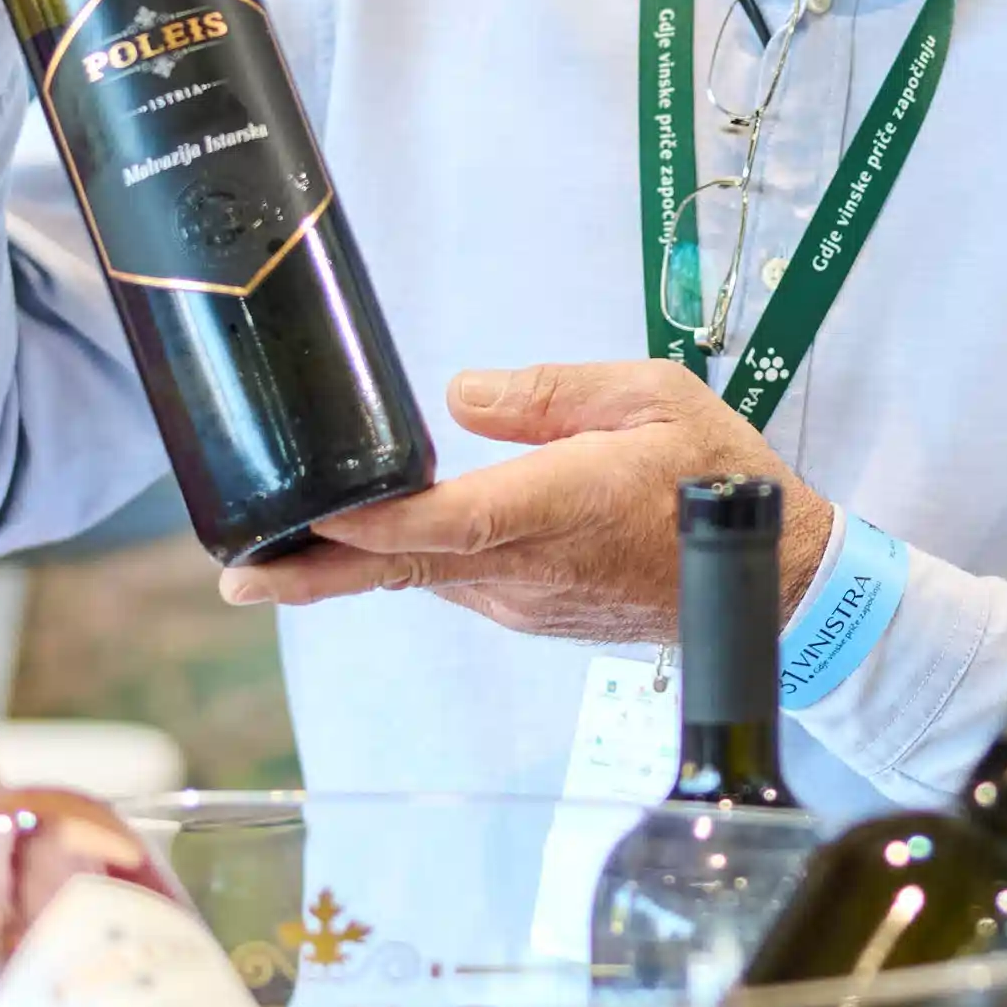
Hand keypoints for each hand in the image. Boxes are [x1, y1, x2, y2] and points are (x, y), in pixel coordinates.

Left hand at [220, 362, 835, 645]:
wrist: (772, 580)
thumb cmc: (717, 479)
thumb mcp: (650, 395)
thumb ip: (550, 393)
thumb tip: (462, 394)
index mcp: (555, 510)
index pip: (441, 525)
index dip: (363, 527)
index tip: (301, 521)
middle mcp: (528, 570)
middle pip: (402, 570)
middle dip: (312, 576)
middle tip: (235, 580)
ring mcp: (525, 603)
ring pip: (424, 577)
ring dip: (358, 561)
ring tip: (281, 537)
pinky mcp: (531, 614)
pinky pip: (457, 582)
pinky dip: (412, 561)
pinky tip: (380, 536)